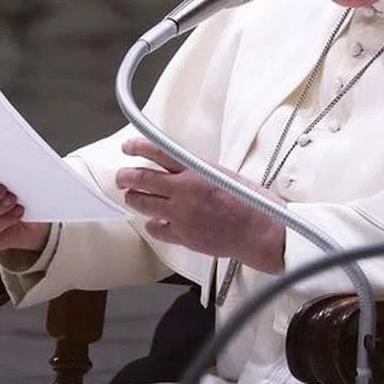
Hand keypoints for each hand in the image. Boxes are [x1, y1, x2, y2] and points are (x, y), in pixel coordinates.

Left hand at [114, 137, 284, 272]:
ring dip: (134, 198)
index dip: (138, 147)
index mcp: (196, 171)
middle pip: (141, 179)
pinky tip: (156, 222)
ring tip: (133, 197)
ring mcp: (181, 214)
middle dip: (125, 176)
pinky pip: (155, 229)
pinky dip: (152, 224)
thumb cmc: (252, 202)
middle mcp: (184, 191)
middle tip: (122, 177)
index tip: (128, 147)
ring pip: (141, 204)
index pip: (158, 152)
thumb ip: (199, 172)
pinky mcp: (182, 236)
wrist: (261, 232)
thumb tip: (182, 170)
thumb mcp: (225, 174)